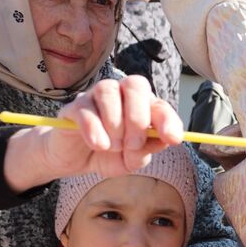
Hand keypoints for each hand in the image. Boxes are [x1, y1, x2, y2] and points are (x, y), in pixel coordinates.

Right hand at [4, 76, 183, 192]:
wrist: (76, 161)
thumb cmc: (109, 155)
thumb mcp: (133, 159)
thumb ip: (148, 149)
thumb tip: (164, 139)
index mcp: (141, 106)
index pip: (160, 104)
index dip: (168, 120)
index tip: (173, 139)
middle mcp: (120, 94)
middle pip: (135, 85)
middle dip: (138, 118)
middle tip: (133, 145)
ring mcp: (95, 97)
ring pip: (108, 93)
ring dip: (115, 125)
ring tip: (113, 147)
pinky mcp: (73, 107)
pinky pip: (85, 110)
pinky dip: (95, 130)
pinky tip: (99, 145)